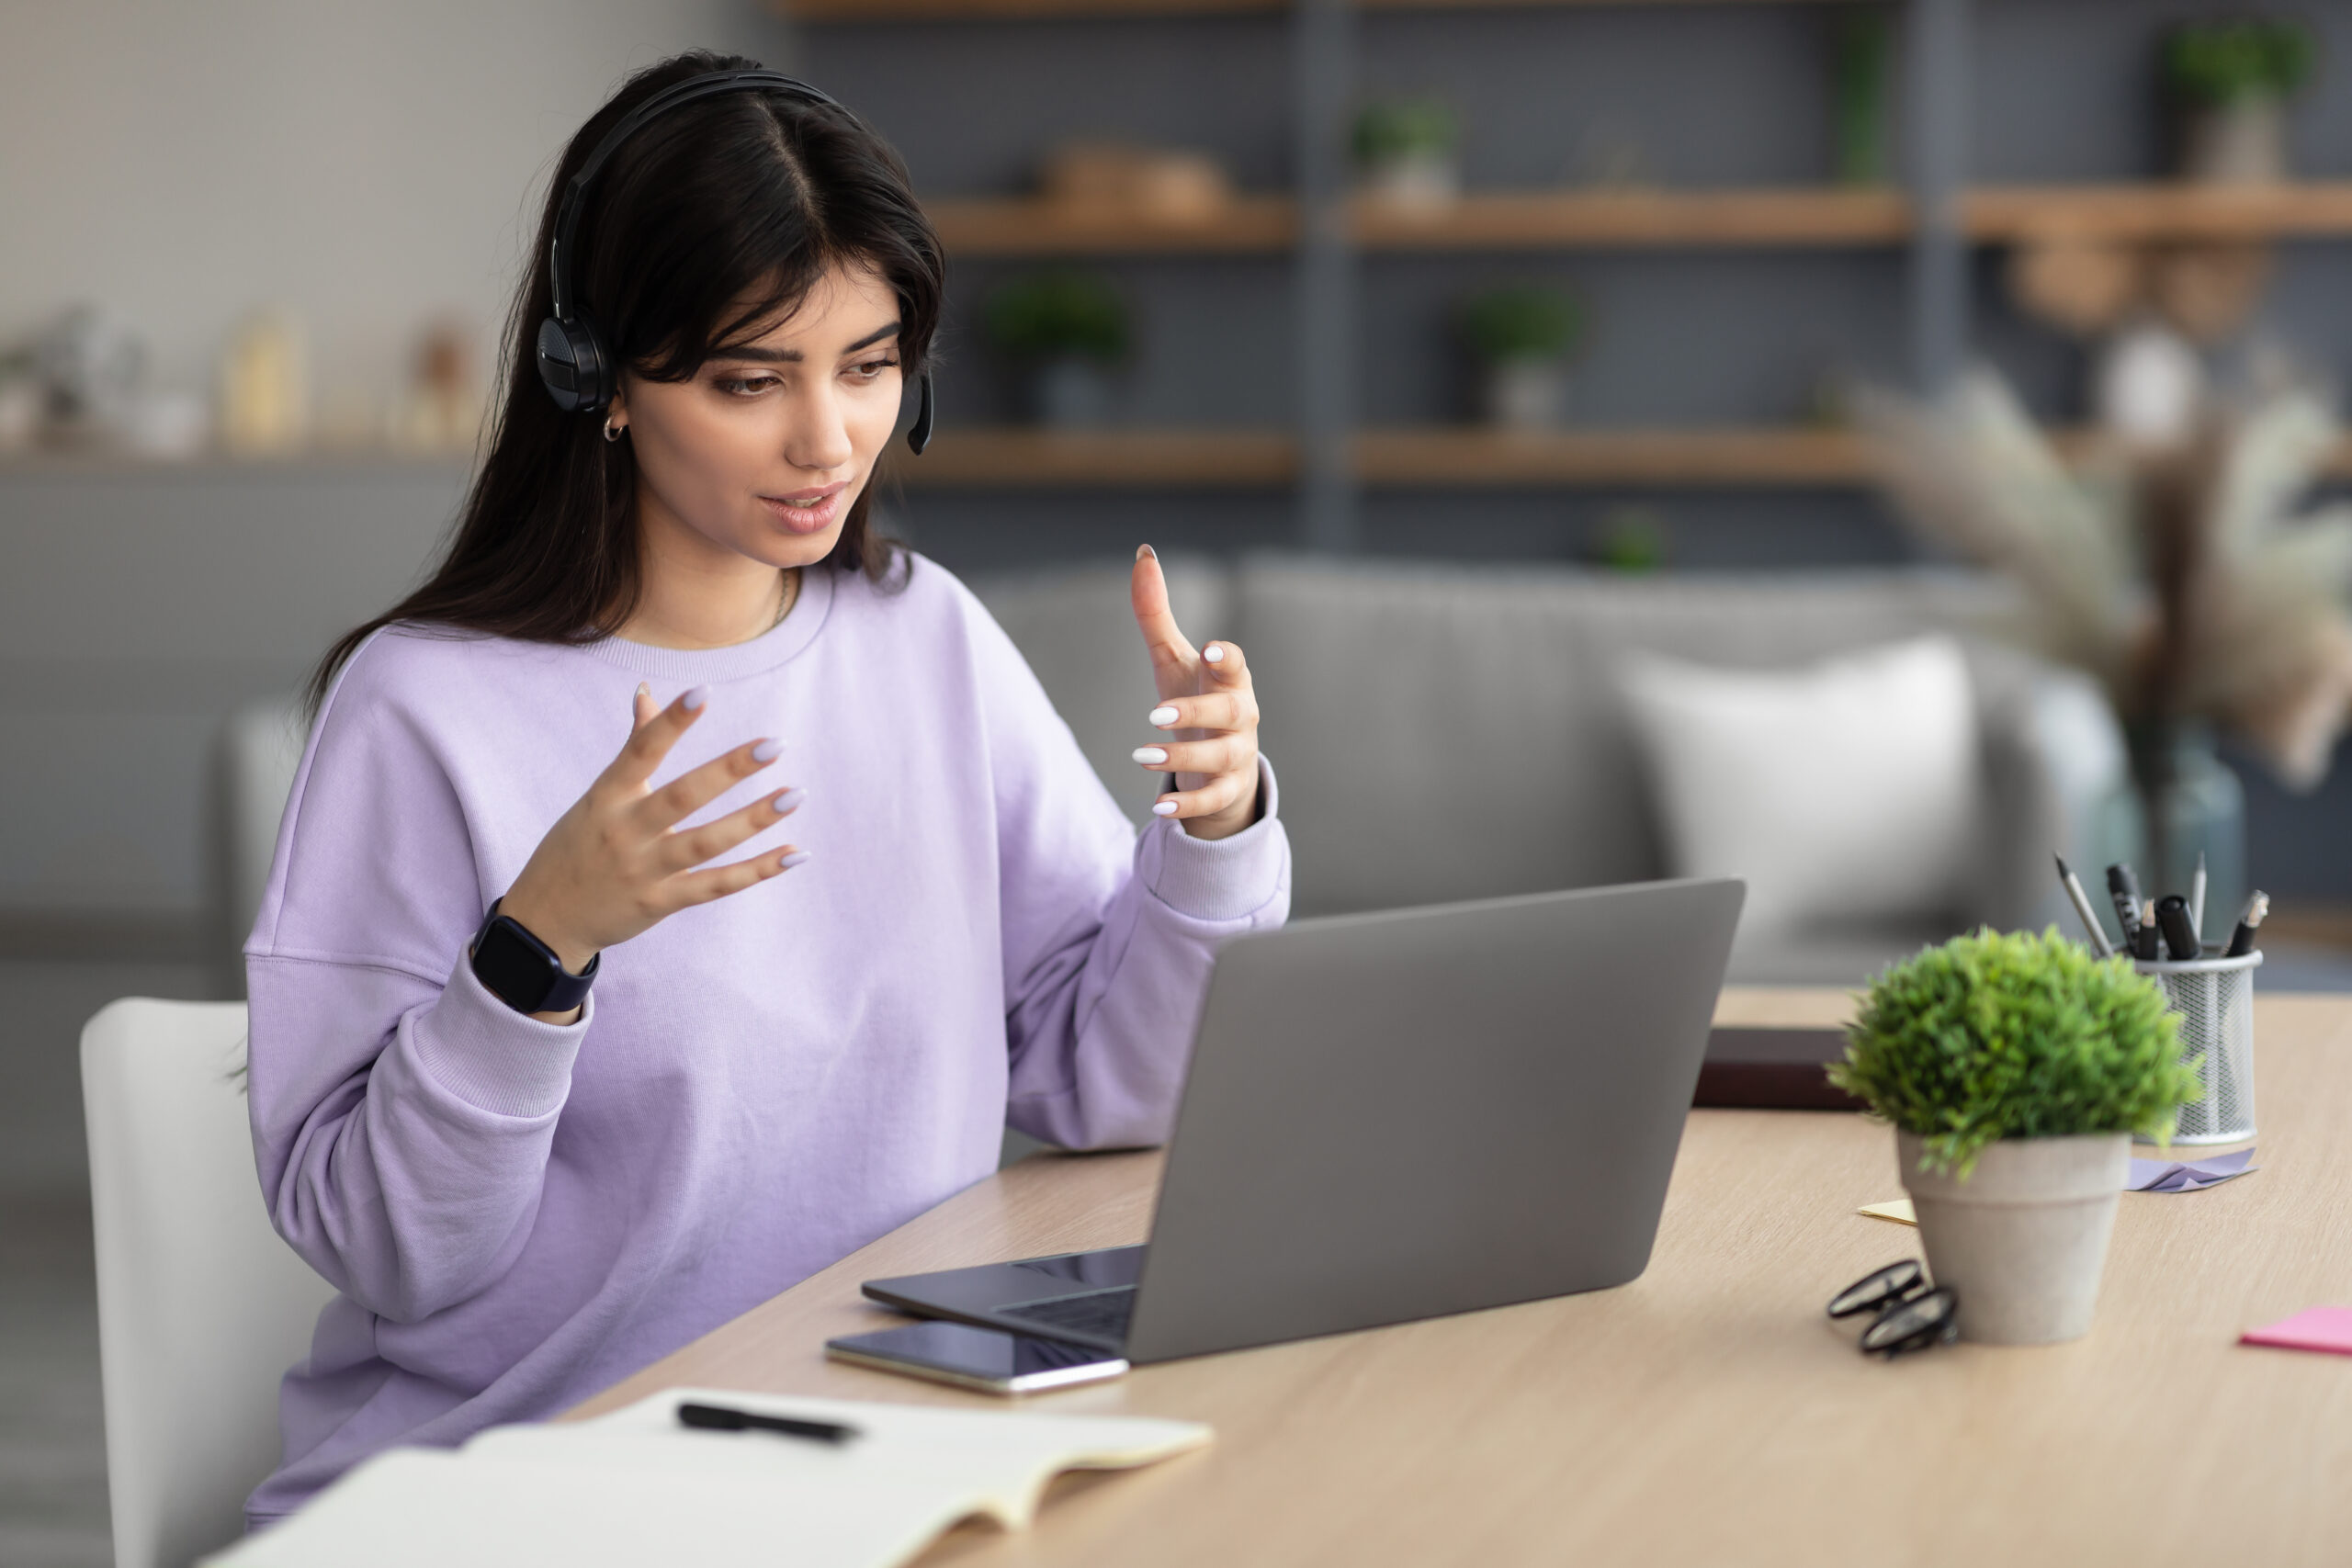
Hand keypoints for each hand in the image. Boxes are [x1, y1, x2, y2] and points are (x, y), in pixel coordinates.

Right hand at [497, 683, 807, 983]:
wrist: (546, 919)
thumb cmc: (577, 846)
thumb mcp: (597, 797)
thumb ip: (633, 747)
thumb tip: (647, 692)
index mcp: (607, 797)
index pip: (640, 751)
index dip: (670, 723)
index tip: (703, 692)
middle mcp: (625, 832)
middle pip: (682, 797)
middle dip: (729, 770)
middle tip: (775, 745)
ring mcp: (644, 870)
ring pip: (706, 844)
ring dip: (753, 820)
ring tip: (794, 795)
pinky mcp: (661, 902)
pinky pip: (716, 885)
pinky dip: (757, 870)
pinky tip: (794, 852)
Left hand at [1127, 544, 1262, 840]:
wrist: (1219, 762)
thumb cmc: (1195, 698)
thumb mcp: (1172, 659)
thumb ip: (1156, 613)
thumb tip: (1142, 554)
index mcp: (1229, 679)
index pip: (1234, 664)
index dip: (1225, 657)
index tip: (1207, 650)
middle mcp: (1241, 715)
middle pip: (1230, 713)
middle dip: (1197, 712)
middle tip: (1155, 713)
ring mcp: (1238, 755)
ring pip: (1222, 758)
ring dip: (1183, 759)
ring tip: (1141, 756)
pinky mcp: (1229, 790)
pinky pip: (1214, 799)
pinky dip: (1188, 805)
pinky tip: (1157, 810)